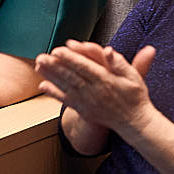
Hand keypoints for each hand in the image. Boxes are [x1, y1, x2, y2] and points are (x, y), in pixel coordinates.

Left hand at [35, 40, 156, 137]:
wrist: (134, 123)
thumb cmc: (135, 97)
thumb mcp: (134, 77)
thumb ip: (120, 63)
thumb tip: (108, 50)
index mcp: (107, 81)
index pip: (86, 67)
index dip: (71, 59)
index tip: (58, 50)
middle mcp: (95, 92)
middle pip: (72, 76)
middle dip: (55, 66)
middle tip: (41, 56)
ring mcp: (88, 103)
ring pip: (66, 87)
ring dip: (51, 76)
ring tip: (38, 66)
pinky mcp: (84, 111)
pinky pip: (67, 101)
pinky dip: (54, 93)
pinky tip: (42, 85)